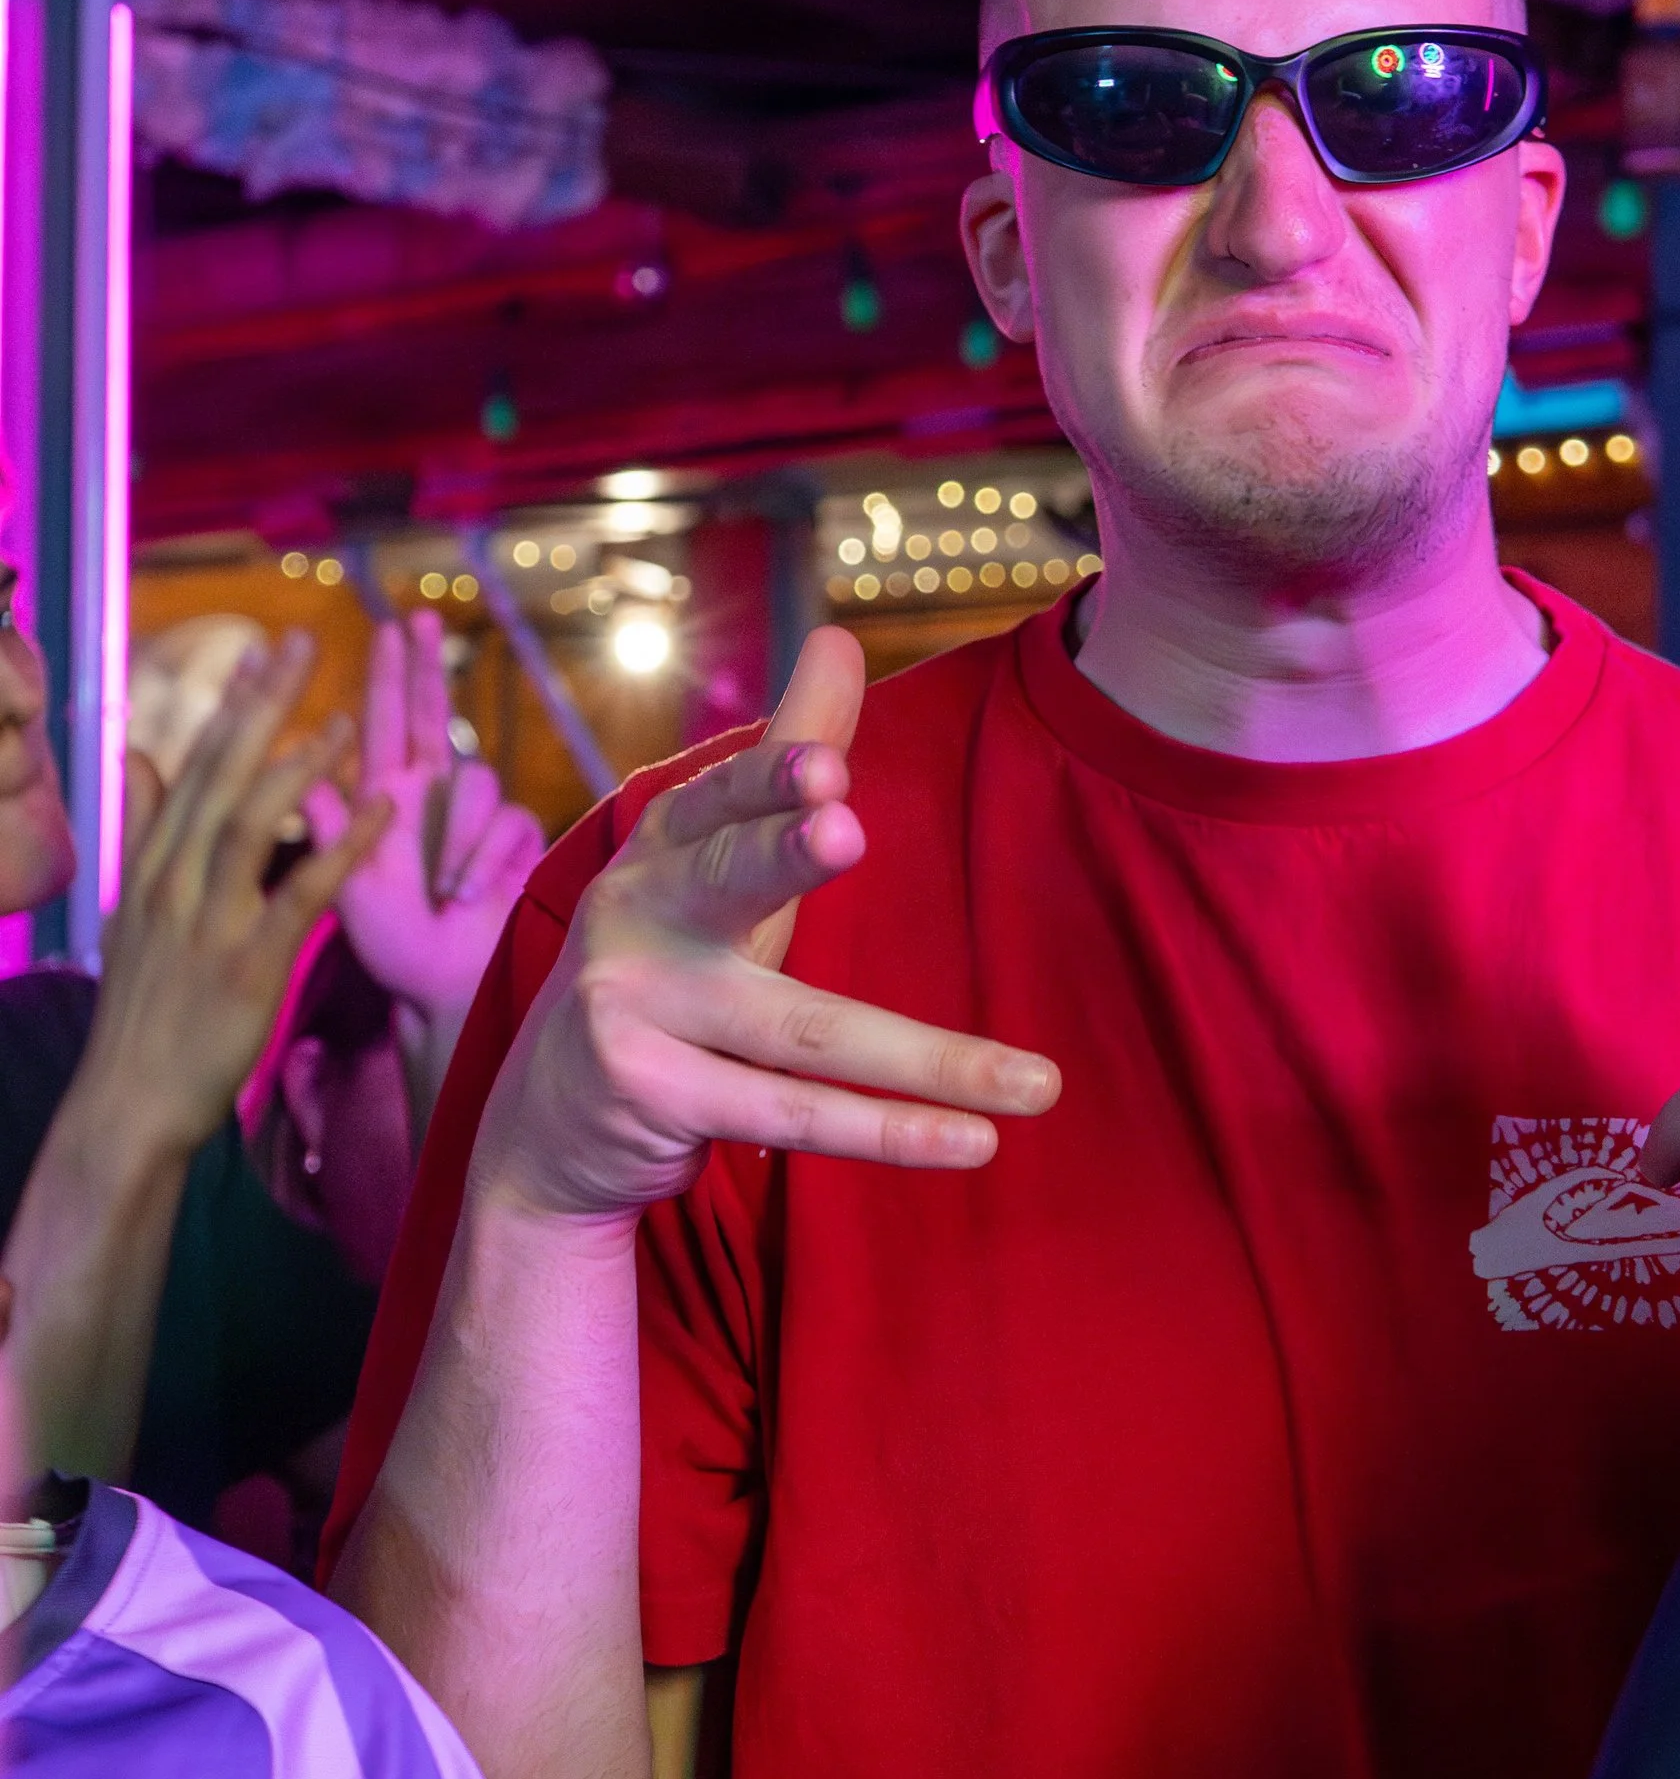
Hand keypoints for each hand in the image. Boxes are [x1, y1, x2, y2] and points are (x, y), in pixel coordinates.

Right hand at [86, 632, 393, 1165]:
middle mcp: (173, 883)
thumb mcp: (129, 910)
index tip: (259, 653)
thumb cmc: (143, 1011)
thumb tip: (139, 754)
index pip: (194, 769)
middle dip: (263, 706)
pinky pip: (299, 893)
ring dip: (300, 767)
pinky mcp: (247, 965)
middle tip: (302, 644)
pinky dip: (340, 846)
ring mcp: (207, 923)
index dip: (229, 709)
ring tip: (349, 718)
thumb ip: (144, 830)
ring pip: (251, 825)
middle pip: (220, 777)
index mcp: (150, 869)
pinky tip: (378, 809)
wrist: (129, 1102)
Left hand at [312, 611, 543, 1026]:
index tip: (389, 625)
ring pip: (477, 779)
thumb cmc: (392, 946)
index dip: (389, 675)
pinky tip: (468, 896)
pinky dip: (487, 860)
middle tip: (420, 618)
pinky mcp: (516, 841)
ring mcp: (476, 819)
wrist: (444, 991)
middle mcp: (431, 798)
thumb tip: (300, 767)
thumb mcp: (343, 889)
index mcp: (384, 801)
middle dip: (427, 669)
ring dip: (458, 835)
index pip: (386, 724)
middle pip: (436, 716)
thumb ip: (327, 828)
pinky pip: (510, 823)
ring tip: (441, 888)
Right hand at [474, 625, 1060, 1224]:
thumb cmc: (667, 968)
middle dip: (784, 855)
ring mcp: (634, 1012)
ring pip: (806, 1036)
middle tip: (846, 828)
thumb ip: (785, 759)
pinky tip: (972, 1142)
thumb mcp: (720, 865)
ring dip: (931, 1063)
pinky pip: (793, 1117)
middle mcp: (636, 918)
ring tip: (1036, 1081)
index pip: (719, 802)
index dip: (767, 780)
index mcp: (662, 848)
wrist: (546, 1132)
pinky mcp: (652, 1099)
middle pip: (726, 883)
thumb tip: (840, 636)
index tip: (827, 766)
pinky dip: (891, 1132)